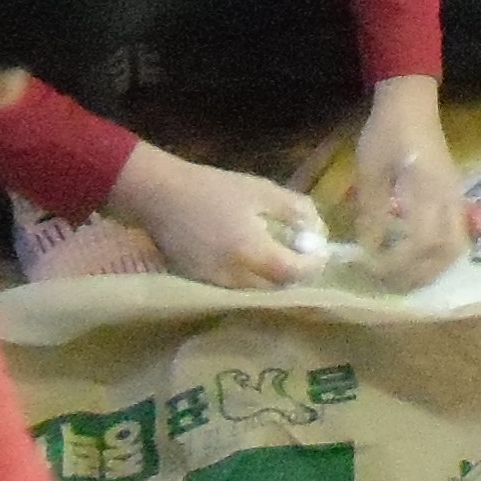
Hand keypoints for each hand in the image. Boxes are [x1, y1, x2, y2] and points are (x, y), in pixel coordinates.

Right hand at [104, 147, 323, 289]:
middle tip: (303, 253)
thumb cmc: (212, 188)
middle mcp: (232, 277)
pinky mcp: (200, 284)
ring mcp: (213, 284)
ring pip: (256, 292)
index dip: (312, 264)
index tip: (321, 251)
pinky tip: (254, 260)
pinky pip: (235, 290)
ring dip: (273, 278)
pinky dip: (251, 279)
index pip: (292, 272)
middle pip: (276, 288)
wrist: (159, 195)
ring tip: (281, 254)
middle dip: (295, 273)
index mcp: (250, 252)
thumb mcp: (261, 191)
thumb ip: (294, 209)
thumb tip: (317, 228)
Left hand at [354, 76, 466, 286]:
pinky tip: (417, 256)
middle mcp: (448, 197)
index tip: (374, 267)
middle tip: (391, 282)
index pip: (422, 240)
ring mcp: (455, 196)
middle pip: (447, 250)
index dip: (400, 262)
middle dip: (420, 273)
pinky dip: (439, 254)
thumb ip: (370, 210)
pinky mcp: (454, 194)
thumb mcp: (369, 170)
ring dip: (433, 267)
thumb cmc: (386, 132)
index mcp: (426, 189)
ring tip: (406, 276)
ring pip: (456, 245)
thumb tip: (368, 249)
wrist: (411, 102)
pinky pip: (455, 234)